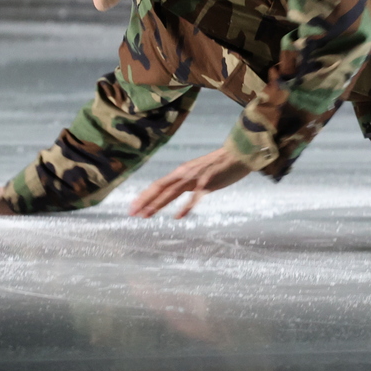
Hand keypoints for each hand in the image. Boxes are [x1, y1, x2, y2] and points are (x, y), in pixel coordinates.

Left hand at [128, 145, 252, 218]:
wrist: (238, 154)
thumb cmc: (219, 165)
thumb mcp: (198, 173)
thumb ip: (187, 183)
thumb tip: (177, 193)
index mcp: (181, 172)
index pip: (158, 185)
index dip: (144, 196)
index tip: (133, 206)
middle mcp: (185, 173)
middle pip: (160, 188)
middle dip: (145, 201)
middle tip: (132, 213)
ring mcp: (196, 178)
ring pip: (172, 192)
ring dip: (158, 204)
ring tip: (147, 215)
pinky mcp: (208, 182)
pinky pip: (195, 197)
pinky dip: (185, 207)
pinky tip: (178, 217)